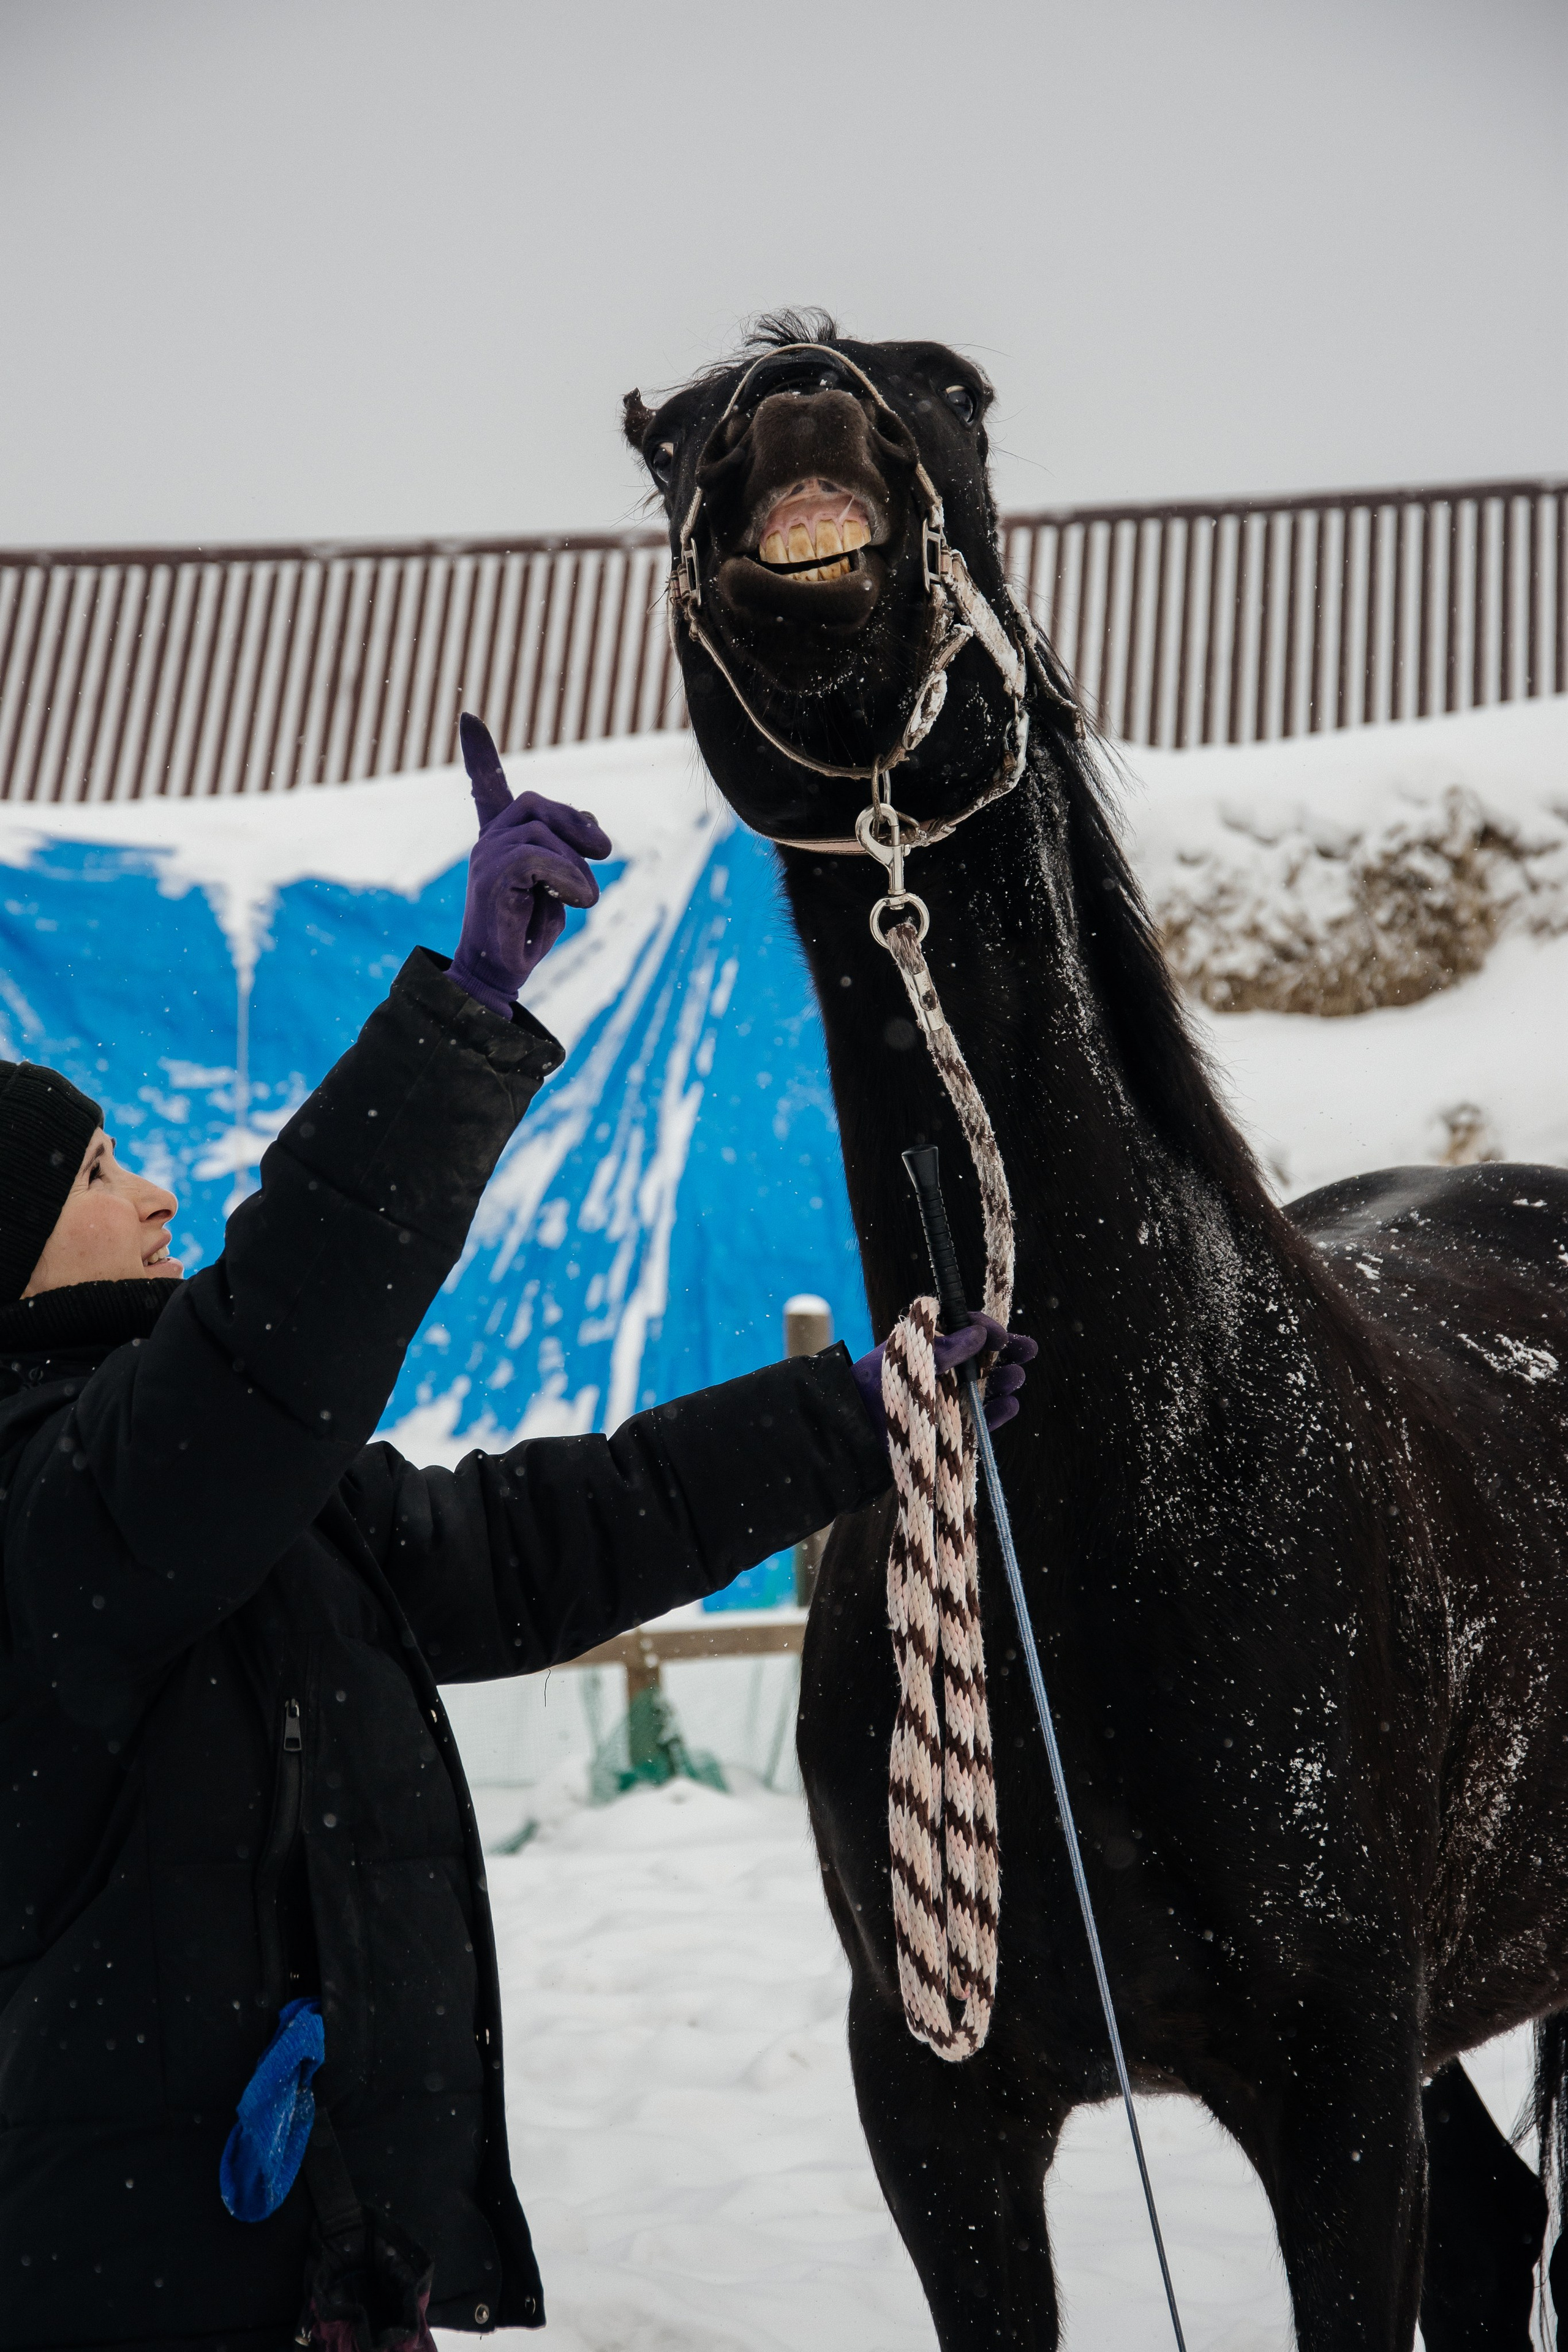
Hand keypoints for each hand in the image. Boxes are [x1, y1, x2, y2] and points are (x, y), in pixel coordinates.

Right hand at [448, 713, 612, 1017]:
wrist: (498, 976)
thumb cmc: (527, 933)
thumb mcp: (559, 884)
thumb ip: (570, 850)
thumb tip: (592, 824)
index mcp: (500, 841)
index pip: (488, 788)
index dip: (480, 756)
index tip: (468, 718)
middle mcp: (487, 844)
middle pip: (535, 804)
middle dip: (576, 823)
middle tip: (604, 852)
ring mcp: (484, 859)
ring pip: (542, 832)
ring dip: (576, 866)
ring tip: (582, 899)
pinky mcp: (489, 878)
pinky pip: (536, 856)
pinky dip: (567, 876)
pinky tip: (576, 901)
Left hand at [851, 1311, 1036, 1448]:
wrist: (855, 1427)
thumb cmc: (877, 1383)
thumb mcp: (911, 1357)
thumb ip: (946, 1347)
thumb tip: (978, 1333)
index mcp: (928, 1342)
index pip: (964, 1327)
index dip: (985, 1328)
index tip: (1001, 1335)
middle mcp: (942, 1367)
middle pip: (982, 1356)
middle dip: (1007, 1352)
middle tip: (1029, 1351)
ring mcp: (947, 1396)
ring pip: (985, 1385)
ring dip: (1003, 1380)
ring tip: (1016, 1377)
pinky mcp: (951, 1426)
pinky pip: (980, 1418)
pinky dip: (996, 1413)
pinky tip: (1010, 1405)